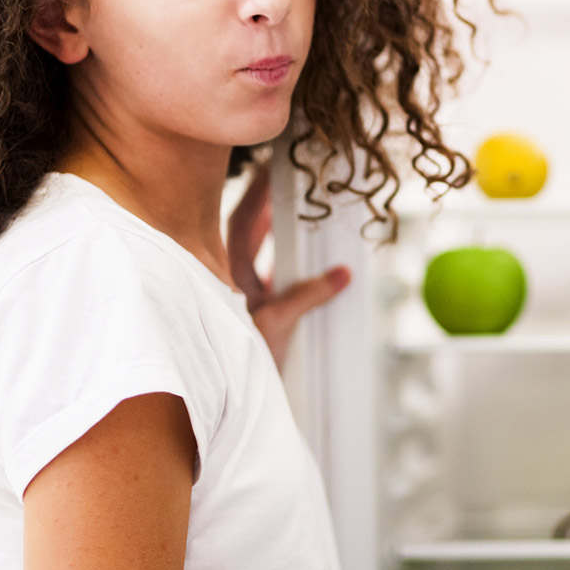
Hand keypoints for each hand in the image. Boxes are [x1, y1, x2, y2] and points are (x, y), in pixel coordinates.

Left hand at [226, 164, 350, 370]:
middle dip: (267, 198)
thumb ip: (306, 297)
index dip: (258, 191)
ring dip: (276, 223)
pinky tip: (307, 249)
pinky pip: (272, 272)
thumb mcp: (276, 327)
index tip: (272, 165)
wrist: (227, 403)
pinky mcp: (257, 309)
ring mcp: (242, 293)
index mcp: (228, 274)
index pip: (243, 220)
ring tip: (296, 197)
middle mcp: (229, 278)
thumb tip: (342, 274)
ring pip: (258, 248)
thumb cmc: (238, 365)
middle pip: (248, 226)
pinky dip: (288, 256)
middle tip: (288, 171)